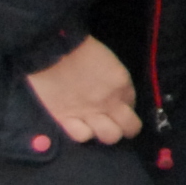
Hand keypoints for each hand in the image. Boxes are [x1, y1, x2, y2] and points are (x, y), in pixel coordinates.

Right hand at [25, 36, 140, 144]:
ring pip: (110, 136)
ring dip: (105, 133)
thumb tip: (115, 95)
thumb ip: (115, 82)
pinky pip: (82, 136)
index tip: (117, 105)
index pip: (133, 105)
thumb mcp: (109, 63)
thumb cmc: (81, 49)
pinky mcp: (67, 118)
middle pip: (130, 127)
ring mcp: (90, 113)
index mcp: (122, 85)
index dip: (126, 107)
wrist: (52, 50)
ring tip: (96, 127)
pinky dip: (82, 133)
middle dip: (126, 128)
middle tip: (116, 125)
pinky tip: (78, 126)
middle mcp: (110, 102)